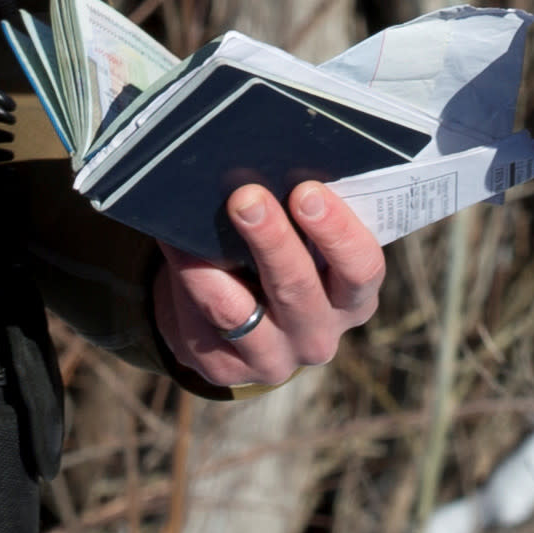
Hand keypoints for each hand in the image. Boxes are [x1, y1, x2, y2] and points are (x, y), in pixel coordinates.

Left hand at [149, 182, 386, 390]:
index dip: (337, 232)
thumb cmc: (286, 260)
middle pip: (297, 290)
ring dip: (213, 264)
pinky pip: (200, 320)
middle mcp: (318, 336)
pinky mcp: (224, 368)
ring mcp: (271, 358)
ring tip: (193, 224)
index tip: (307, 192)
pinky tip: (172, 243)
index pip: (361, 269)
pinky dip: (185, 277)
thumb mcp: (311, 247)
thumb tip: (270, 164)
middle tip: (247, 198)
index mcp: (353, 300)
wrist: (242, 319)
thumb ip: (306, 218)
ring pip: (240, 312)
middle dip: (271, 240)